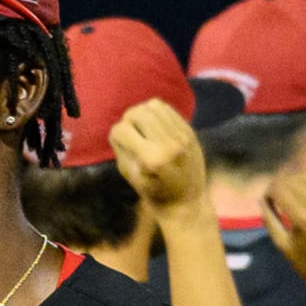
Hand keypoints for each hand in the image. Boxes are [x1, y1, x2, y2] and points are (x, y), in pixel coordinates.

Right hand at [110, 98, 208, 214]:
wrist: (186, 199)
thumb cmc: (153, 191)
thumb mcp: (130, 175)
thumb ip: (121, 148)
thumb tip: (121, 126)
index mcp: (151, 158)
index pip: (121, 130)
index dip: (116, 136)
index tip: (121, 146)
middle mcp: (168, 143)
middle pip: (137, 113)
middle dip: (128, 120)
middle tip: (131, 133)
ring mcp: (181, 135)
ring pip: (153, 106)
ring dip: (142, 113)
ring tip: (142, 127)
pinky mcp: (189, 131)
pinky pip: (168, 109)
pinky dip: (156, 113)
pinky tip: (154, 125)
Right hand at [261, 171, 305, 290]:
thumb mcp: (282, 245)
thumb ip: (270, 220)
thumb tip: (261, 201)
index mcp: (303, 218)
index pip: (280, 189)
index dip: (269, 191)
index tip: (265, 199)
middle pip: (294, 181)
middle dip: (280, 185)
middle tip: (273, 196)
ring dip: (295, 182)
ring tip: (288, 194)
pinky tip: (303, 201)